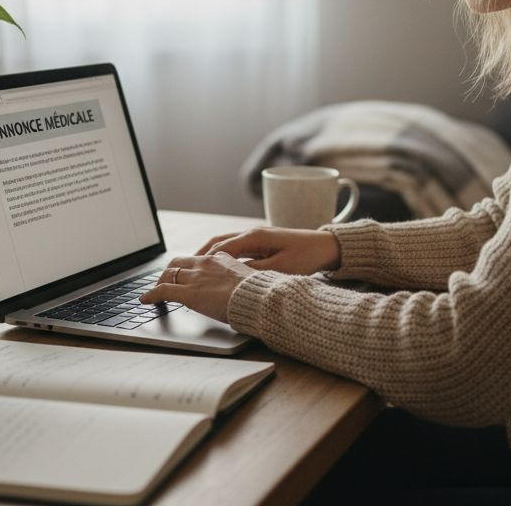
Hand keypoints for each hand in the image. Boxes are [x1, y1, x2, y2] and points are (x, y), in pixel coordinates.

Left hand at [140, 253, 258, 321]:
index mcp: (221, 259)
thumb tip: (237, 286)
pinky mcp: (188, 293)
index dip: (188, 267)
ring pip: (168, 274)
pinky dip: (151, 295)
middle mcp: (205, 264)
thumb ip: (238, 279)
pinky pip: (163, 290)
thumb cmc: (258, 293)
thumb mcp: (249, 279)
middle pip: (178, 263)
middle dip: (168, 271)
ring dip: (159, 282)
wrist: (258, 298)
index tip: (185, 273)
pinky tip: (146, 300)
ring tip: (153, 291)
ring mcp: (195, 277)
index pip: (198, 259)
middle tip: (164, 280)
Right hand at [195, 227, 340, 275]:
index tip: (190, 273)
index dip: (204, 262)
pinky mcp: (262, 243)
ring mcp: (256, 237)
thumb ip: (255, 271)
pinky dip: (222, 256)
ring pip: (225, 244)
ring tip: (194, 268)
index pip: (221, 249)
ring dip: (209, 255)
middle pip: (218, 242)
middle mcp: (252, 233)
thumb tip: (232, 277)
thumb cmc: (307, 256)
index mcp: (254, 237)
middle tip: (183, 269)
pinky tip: (217, 268)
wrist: (327, 247)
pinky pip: (235, 249)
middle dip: (200, 256)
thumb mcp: (280, 268)